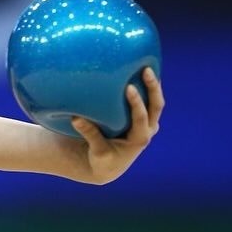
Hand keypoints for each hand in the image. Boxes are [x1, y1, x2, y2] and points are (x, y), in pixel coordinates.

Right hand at [74, 66, 164, 183]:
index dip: (137, 103)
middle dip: (153, 87)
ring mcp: (148, 124)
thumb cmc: (102, 159)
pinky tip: (139, 71)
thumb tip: (75, 117)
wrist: (110, 166)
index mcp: (139, 139)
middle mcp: (148, 130)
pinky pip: (149, 101)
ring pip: (156, 101)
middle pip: (156, 106)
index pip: (141, 118)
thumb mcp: (96, 150)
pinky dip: (147, 87)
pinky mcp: (144, 118)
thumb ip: (89, 134)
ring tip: (147, 65)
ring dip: (153, 84)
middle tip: (146, 69)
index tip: (129, 87)